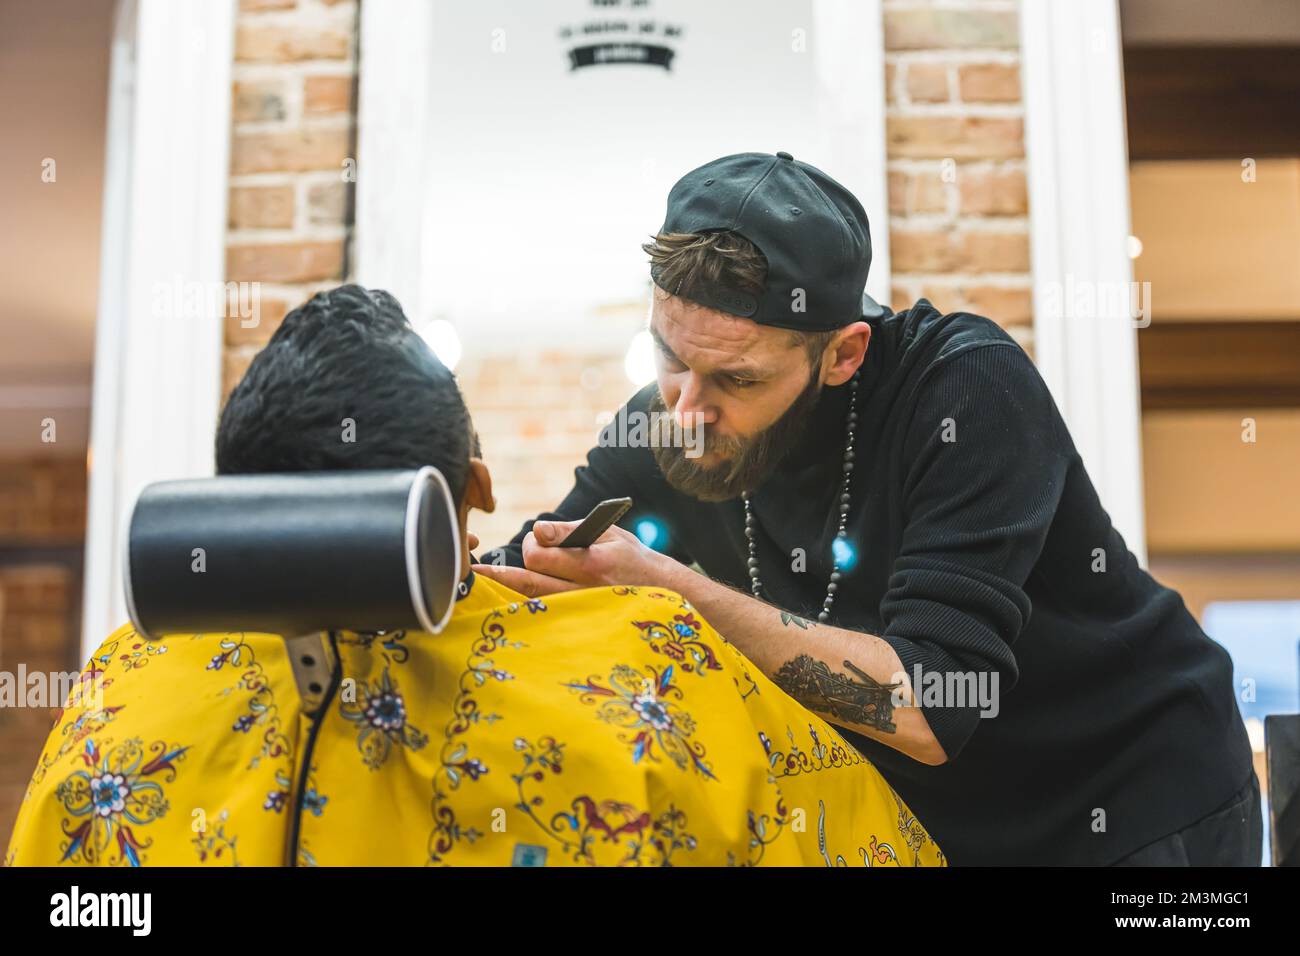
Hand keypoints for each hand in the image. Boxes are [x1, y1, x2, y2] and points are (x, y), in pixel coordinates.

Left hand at [472, 520, 675, 597]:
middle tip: (494, 565)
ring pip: (533, 602)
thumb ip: (571, 530)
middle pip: (531, 582)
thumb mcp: (609, 534)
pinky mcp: (579, 624)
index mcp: (593, 565)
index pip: (542, 555)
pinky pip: (544, 615)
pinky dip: (524, 606)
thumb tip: (537, 530)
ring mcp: (581, 612)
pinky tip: (507, 602)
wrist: (664, 594)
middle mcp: (585, 592)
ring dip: (507, 591)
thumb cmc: (633, 558)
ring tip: (480, 582)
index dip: (532, 544)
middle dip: (509, 570)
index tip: (536, 538)